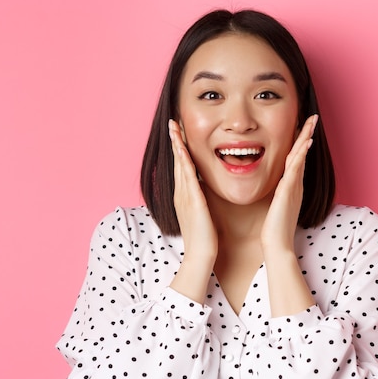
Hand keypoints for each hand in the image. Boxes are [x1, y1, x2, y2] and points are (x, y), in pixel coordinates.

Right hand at [168, 120, 216, 302]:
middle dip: (174, 141)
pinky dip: (183, 160)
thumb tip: (205, 192)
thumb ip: (202, 202)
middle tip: (172, 122)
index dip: (179, 149)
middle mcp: (181, 193)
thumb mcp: (202, 215)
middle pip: (177, 161)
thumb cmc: (204, 239)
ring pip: (179, 164)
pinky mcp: (192, 201)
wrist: (200, 256)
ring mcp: (184, 196)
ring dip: (176, 144)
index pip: (181, 167)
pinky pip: (186, 176)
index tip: (179, 133)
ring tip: (174, 127)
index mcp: (184, 196)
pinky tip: (182, 148)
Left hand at [261, 114, 317, 315]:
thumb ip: (276, 194)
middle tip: (313, 117)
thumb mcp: (274, 205)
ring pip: (301, 157)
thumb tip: (274, 189)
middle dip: (307, 134)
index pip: (295, 158)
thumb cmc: (274, 228)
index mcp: (290, 185)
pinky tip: (305, 142)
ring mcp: (293, 186)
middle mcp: (295, 183)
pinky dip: (301, 154)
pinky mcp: (289, 191)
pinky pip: (296, 169)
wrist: (276, 244)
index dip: (300, 141)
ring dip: (306, 138)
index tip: (302, 126)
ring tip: (311, 121)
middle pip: (302, 153)